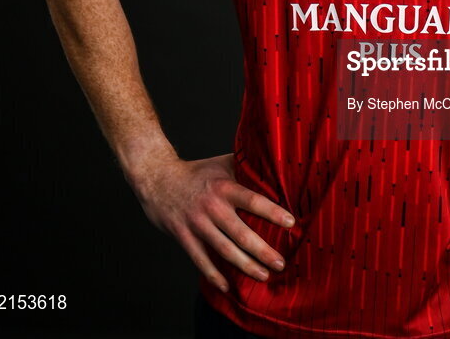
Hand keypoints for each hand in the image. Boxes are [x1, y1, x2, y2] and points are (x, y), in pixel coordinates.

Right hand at [130, 151, 295, 292]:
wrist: (158, 178)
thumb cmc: (196, 171)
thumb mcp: (221, 163)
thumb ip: (245, 165)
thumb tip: (273, 163)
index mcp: (224, 187)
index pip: (253, 200)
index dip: (273, 212)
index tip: (291, 223)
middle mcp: (212, 207)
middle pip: (242, 233)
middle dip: (263, 251)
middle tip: (281, 263)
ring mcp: (197, 223)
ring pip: (224, 250)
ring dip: (245, 265)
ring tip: (263, 275)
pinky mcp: (183, 236)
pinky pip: (200, 260)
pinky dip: (213, 274)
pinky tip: (227, 286)